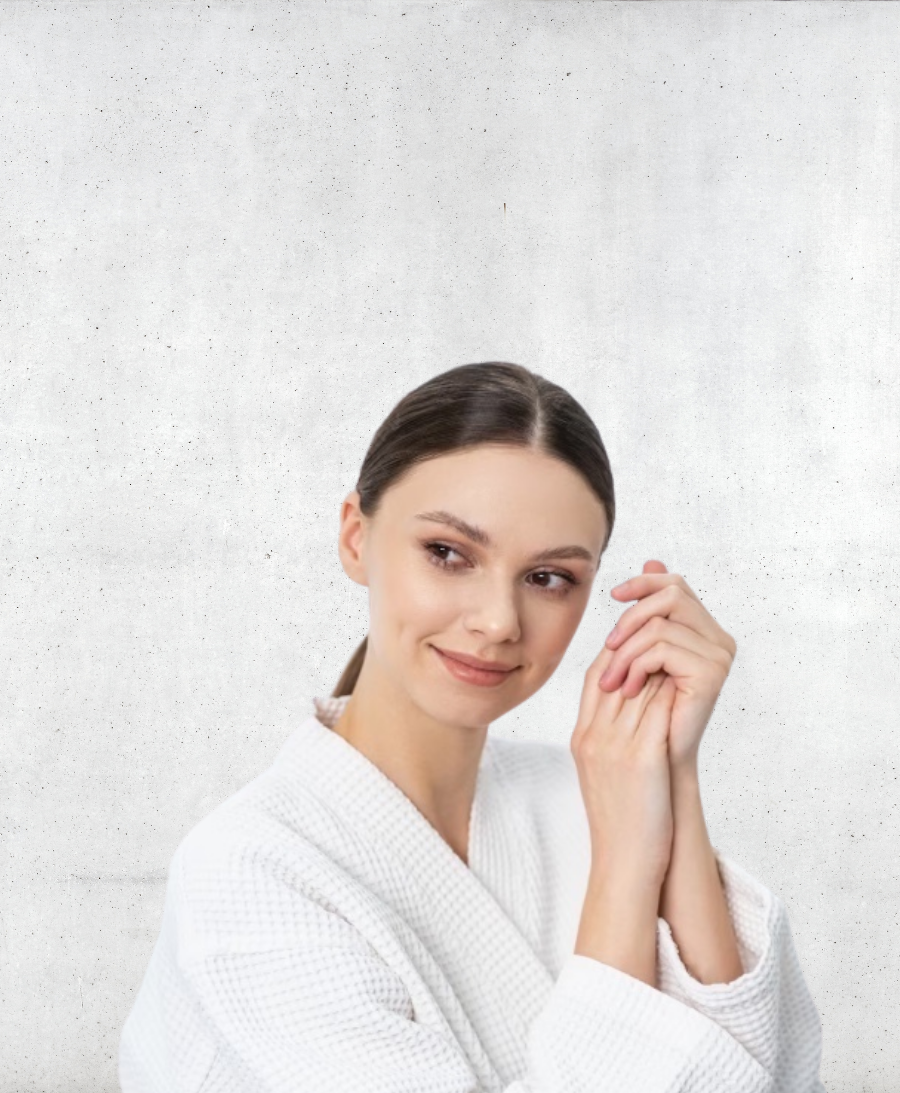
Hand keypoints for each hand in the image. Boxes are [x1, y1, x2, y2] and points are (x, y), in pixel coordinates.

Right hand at [572, 651, 679, 887]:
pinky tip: (689, 683)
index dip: (618, 652)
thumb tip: (633, 702)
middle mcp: (594, 737)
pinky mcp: (642, 759)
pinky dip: (673, 692)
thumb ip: (610, 735)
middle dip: (643, 652)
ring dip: (662, 667)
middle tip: (669, 639)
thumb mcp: (601, 771)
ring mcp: (616, 747)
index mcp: (582, 738)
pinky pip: (658, 711)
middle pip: (617, 674)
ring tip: (683, 654)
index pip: (596, 676)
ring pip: (639, 686)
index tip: (642, 644)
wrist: (623, 863)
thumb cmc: (620, 821)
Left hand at [598, 560, 736, 771]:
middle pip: (670, 595)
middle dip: (630, 618)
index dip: (643, 582)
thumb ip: (648, 608)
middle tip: (609, 648)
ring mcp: (719, 655)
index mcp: (704, 630)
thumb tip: (651, 559)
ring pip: (659, 625)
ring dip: (625, 652)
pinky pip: (661, 648)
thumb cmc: (644, 709)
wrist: (655, 759)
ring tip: (613, 680)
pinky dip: (635, 665)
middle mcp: (719, 639)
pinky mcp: (711, 673)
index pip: (675, 584)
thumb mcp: (640, 651)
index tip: (614, 595)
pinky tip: (629, 688)